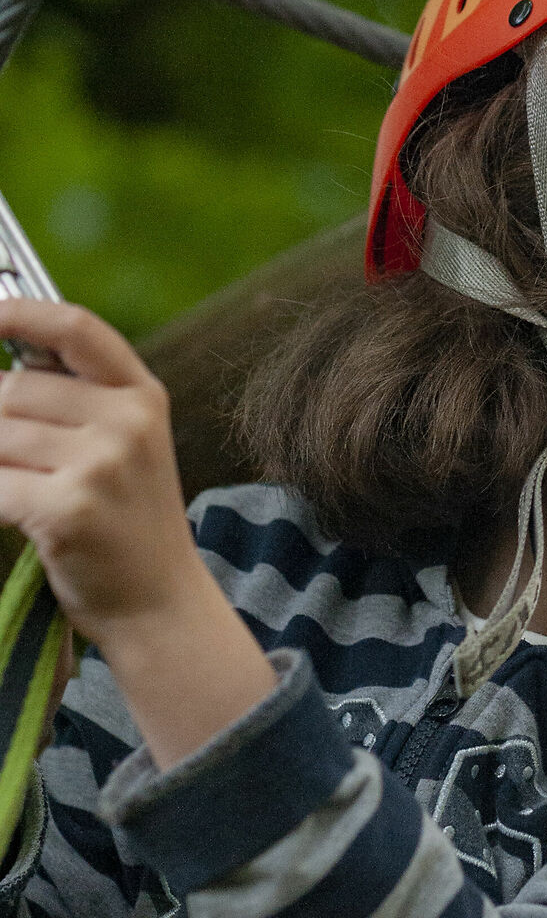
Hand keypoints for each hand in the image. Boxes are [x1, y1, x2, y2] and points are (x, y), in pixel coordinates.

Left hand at [0, 297, 275, 767]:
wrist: (160, 605)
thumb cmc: (127, 523)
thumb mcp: (125, 446)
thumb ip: (75, 399)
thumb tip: (4, 366)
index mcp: (142, 396)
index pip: (75, 328)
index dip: (17, 312)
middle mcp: (127, 422)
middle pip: (12, 389)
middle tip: (13, 455)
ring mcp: (100, 465)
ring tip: (21, 489)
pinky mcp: (66, 509)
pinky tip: (14, 514)